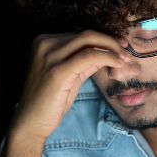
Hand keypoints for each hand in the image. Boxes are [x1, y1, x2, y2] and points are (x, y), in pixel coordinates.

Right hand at [8, 30, 128, 142]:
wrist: (30, 122)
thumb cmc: (49, 101)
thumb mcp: (69, 75)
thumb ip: (85, 62)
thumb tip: (108, 53)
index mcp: (44, 41)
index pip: (80, 34)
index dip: (103, 39)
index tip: (120, 47)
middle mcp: (45, 43)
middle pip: (86, 34)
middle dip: (110, 42)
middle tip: (126, 52)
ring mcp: (50, 55)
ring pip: (89, 40)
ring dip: (111, 48)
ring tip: (125, 59)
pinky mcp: (57, 70)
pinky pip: (88, 56)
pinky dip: (107, 57)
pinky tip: (117, 63)